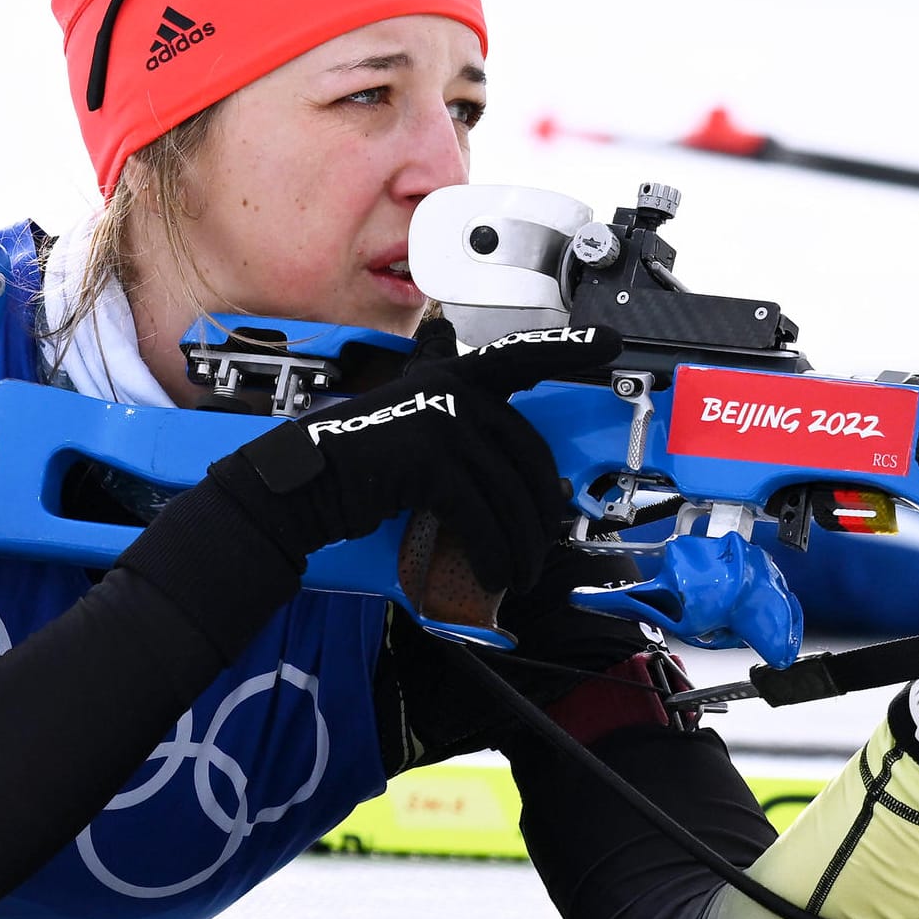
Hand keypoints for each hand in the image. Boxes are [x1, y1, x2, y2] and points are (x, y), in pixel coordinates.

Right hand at [208, 320, 621, 593]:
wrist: (305, 485)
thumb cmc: (364, 468)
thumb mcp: (419, 431)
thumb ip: (466, 432)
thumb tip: (526, 479)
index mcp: (457, 376)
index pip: (523, 355)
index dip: (571, 349)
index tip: (613, 344)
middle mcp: (455, 388)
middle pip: (529, 456)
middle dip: (540, 513)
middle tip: (539, 550)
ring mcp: (444, 418)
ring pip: (509, 494)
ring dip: (520, 546)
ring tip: (517, 574)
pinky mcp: (431, 457)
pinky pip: (482, 515)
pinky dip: (493, 553)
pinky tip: (495, 574)